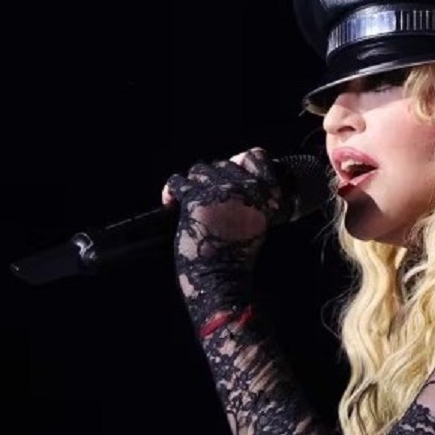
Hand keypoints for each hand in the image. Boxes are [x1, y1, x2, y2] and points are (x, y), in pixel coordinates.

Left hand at [162, 147, 292, 295]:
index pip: (256, 156)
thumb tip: (238, 182)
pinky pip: (177, 181)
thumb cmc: (240, 258)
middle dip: (215, 179)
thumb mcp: (259, 225)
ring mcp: (218, 192)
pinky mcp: (194, 200)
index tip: (236, 175)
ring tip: (192, 200)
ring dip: (195, 183)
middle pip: (224, 165)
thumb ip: (253, 201)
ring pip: (200, 169)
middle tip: (209, 200)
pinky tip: (170, 204)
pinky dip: (171, 192)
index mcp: (263, 194)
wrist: (223, 279)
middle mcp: (242, 187)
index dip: (244, 162)